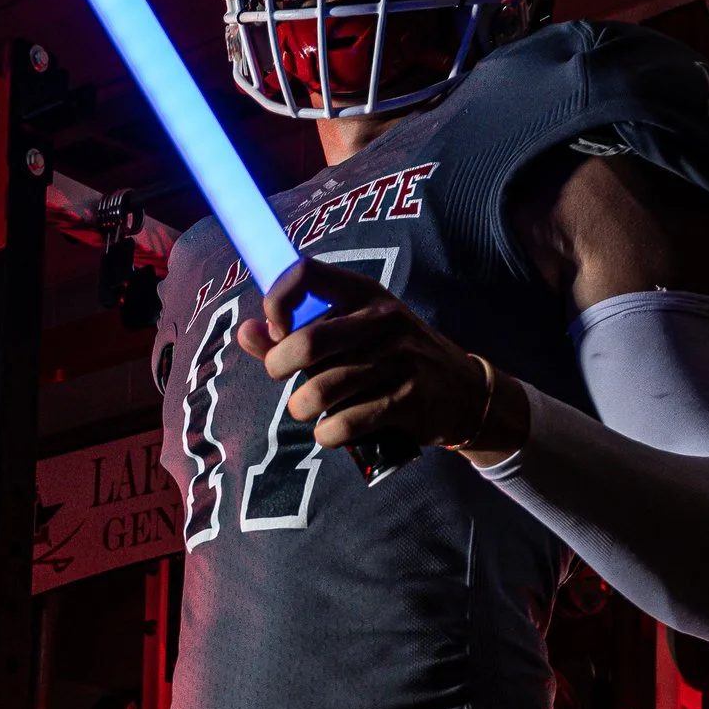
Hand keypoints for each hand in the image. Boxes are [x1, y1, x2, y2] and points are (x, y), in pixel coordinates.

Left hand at [243, 259, 524, 476]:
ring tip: (310, 409)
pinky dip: (328, 435)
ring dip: (302, 409)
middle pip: (306, 343)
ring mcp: (398, 360)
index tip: (277, 331)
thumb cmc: (392, 359)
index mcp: (363, 293)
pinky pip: (343, 425)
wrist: (463, 391)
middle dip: (278, 368)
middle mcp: (382, 320)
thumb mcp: (352, 334)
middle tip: (285, 380)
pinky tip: (334, 430)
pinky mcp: (407, 400)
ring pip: (319, 392)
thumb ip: (293, 333)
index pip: (303, 273)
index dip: (275, 303)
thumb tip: (245, 333)